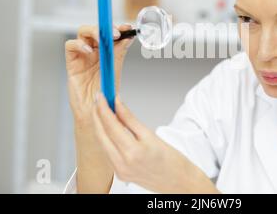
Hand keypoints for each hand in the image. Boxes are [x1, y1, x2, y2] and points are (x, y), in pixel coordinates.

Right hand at [65, 24, 134, 125]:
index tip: (128, 27)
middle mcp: (95, 50)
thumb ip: (120, 52)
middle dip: (106, 28)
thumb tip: (129, 37)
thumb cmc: (105, 91)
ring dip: (94, 32)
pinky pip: (70, 45)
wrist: (94, 109)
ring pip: (83, 32)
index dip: (119, 27)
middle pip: (97, 28)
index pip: (111, 32)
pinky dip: (79, 44)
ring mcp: (83, 54)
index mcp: (107, 50)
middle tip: (116, 33)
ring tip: (103, 39)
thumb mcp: (115, 68)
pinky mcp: (71, 61)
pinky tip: (89, 50)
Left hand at [92, 93, 220, 193]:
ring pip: (102, 143)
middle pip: (102, 134)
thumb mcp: (151, 135)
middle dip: (97, 115)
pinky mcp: (120, 174)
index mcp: (132, 152)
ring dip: (100, 125)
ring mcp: (119, 171)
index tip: (101, 95)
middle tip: (99, 99)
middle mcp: (122, 164)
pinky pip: (108, 152)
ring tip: (103, 110)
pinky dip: (106, 138)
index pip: (111, 125)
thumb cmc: (172, 160)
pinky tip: (109, 127)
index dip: (103, 108)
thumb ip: (130, 119)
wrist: (179, 181)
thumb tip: (118, 104)